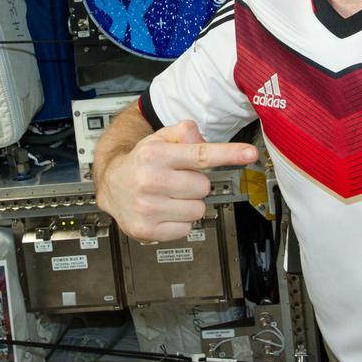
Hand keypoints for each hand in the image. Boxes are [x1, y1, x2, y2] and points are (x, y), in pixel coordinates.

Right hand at [96, 120, 257, 241]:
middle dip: (195, 184)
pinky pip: (186, 228)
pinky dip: (180, 222)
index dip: (229, 153)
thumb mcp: (159, 138)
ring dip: (189, 204)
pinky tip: (164, 211)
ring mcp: (148, 207)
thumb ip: (184, 132)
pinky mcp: (147, 229)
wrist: (111, 186)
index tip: (250, 153)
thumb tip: (201, 140)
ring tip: (170, 197)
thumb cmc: (141, 162)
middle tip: (177, 180)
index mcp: (156, 154)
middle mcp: (151, 180)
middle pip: (203, 186)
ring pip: (198, 210)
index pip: (200, 154)